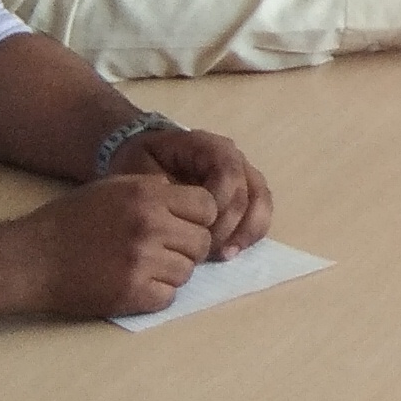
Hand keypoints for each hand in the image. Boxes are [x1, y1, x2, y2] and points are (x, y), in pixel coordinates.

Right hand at [17, 171, 215, 319]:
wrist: (30, 258)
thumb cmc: (69, 220)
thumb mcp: (111, 188)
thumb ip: (152, 188)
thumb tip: (185, 195)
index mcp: (147, 195)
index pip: (207, 206)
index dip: (198, 218)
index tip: (182, 227)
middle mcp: (150, 225)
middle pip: (202, 242)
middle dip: (187, 248)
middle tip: (162, 252)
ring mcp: (142, 261)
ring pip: (187, 272)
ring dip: (171, 273)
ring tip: (143, 268)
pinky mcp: (132, 293)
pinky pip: (168, 297)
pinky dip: (156, 295)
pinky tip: (135, 286)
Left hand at [108, 123, 269, 255]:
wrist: (142, 160)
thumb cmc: (140, 168)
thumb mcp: (141, 173)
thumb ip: (165, 191)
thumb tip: (182, 218)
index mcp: (206, 145)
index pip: (227, 172)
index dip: (218, 203)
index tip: (195, 229)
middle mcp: (231, 156)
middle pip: (246, 191)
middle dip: (228, 225)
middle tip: (204, 250)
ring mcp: (243, 173)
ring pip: (260, 202)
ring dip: (244, 232)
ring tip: (222, 255)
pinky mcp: (246, 192)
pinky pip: (260, 212)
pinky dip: (250, 234)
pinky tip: (230, 252)